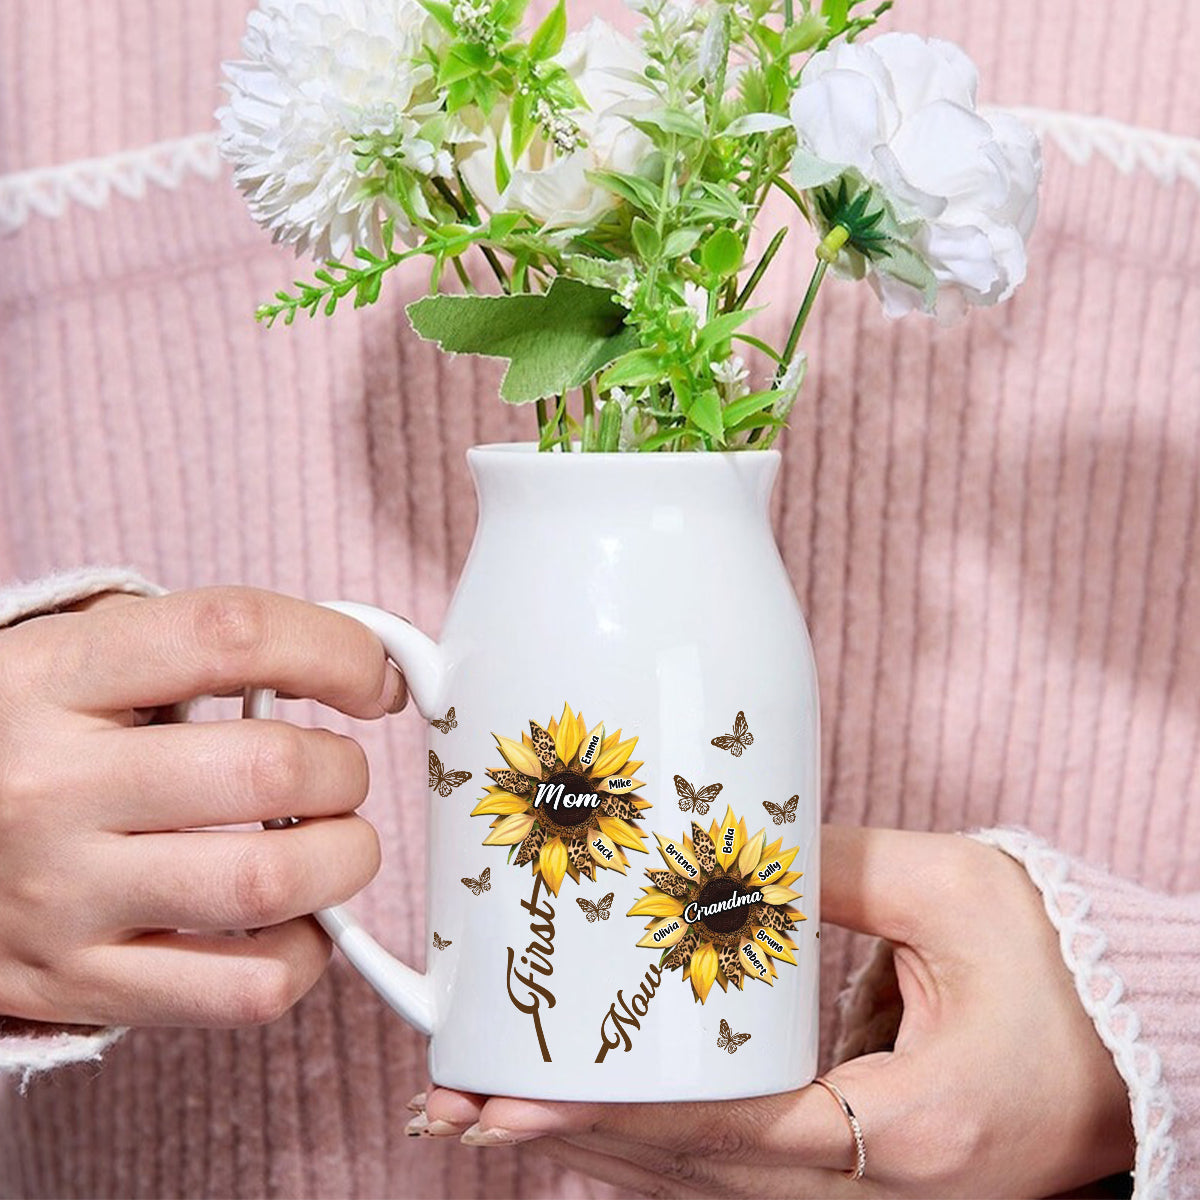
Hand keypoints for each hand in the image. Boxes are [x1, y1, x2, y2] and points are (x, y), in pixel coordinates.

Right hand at [0, 586, 405, 1027]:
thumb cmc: (30, 741)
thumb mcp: (81, 661)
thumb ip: (201, 647)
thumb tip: (362, 664)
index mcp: (57, 678)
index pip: (232, 635)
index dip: (337, 651)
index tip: (374, 679)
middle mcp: (52, 784)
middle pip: (269, 768)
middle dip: (345, 770)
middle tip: (335, 775)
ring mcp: (62, 894)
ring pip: (268, 882)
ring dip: (341, 859)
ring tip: (328, 843)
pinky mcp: (78, 983)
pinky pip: (243, 989)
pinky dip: (304, 952)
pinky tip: (293, 920)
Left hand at [412, 827, 1133, 1197]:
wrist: (1134, 1050)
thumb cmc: (1067, 980)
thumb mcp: (960, 895)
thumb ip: (839, 866)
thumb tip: (732, 851)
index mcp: (909, 1133)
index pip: (733, 1133)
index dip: (618, 1117)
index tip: (518, 1097)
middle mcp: (875, 1188)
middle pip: (693, 1176)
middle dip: (573, 1140)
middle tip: (464, 1105)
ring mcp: (861, 1193)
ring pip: (702, 1187)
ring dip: (598, 1150)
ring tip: (492, 1113)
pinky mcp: (851, 1170)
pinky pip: (732, 1172)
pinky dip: (653, 1148)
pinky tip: (590, 1121)